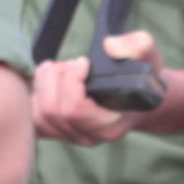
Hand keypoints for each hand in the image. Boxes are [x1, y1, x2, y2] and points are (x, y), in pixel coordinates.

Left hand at [31, 31, 160, 143]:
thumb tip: (109, 46)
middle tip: (72, 63)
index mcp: (110, 126)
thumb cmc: (145, 78)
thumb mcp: (150, 57)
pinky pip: (34, 118)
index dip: (72, 80)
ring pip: (39, 114)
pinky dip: (35, 95)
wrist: (141, 98)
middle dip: (56, 79)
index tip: (84, 62)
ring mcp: (71, 137)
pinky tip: (50, 80)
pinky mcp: (58, 132)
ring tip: (62, 69)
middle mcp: (89, 137)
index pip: (75, 110)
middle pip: (52, 110)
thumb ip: (138, 46)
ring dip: (44, 84)